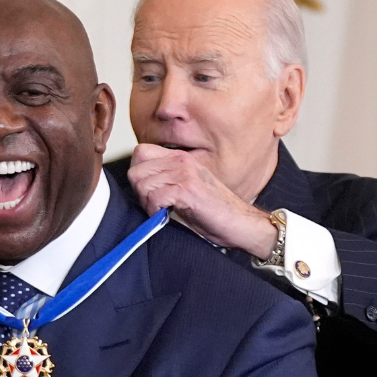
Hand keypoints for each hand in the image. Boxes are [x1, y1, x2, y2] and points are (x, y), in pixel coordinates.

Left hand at [127, 144, 277, 258]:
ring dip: (147, 203)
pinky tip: (166, 215)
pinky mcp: (188, 190)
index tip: (149, 191)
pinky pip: (154, 197)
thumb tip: (137, 184)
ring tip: (162, 211)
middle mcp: (181, 161)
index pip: (140, 153)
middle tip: (154, 205)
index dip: (139, 175)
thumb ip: (164, 180)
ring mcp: (185, 174)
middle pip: (135, 170)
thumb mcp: (184, 189)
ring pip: (142, 184)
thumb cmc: (213, 211)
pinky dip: (154, 211)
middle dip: (139, 192)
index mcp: (180, 158)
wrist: (241, 223)